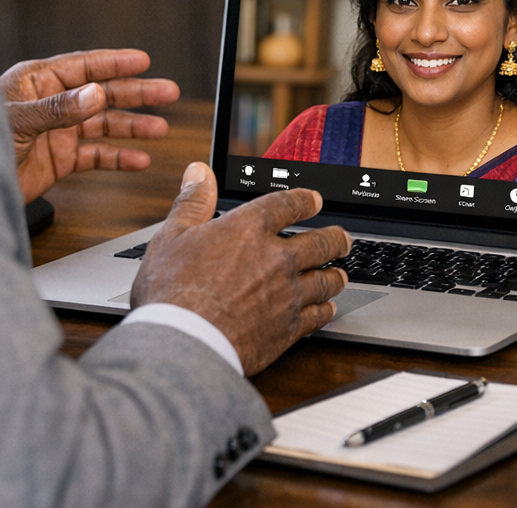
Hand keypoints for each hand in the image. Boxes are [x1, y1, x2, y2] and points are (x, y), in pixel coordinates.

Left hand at [0, 49, 179, 202]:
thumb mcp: (16, 121)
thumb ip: (57, 108)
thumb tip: (94, 94)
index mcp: (37, 82)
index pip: (84, 66)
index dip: (115, 63)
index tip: (143, 61)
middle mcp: (52, 103)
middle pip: (102, 93)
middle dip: (136, 94)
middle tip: (167, 93)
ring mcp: (57, 131)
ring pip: (103, 125)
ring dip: (132, 127)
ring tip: (160, 128)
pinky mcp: (58, 160)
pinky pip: (95, 156)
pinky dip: (117, 158)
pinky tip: (138, 160)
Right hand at [130, 162, 350, 375]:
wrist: (186, 341)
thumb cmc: (173, 291)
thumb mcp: (172, 236)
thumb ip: (193, 201)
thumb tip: (199, 173)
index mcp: (249, 229)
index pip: (287, 205)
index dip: (305, 200)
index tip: (314, 200)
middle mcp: (276, 258)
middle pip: (320, 242)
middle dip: (336, 238)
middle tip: (344, 238)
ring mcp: (287, 293)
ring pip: (325, 280)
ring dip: (336, 274)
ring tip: (341, 273)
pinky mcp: (289, 328)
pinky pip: (319, 315)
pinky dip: (326, 309)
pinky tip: (327, 309)